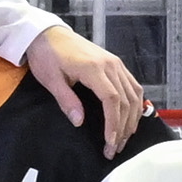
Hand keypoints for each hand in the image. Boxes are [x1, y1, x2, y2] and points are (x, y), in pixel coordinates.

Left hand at [26, 24, 147, 146]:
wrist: (47, 33)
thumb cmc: (47, 55)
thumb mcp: (51, 79)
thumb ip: (67, 101)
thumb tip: (79, 122)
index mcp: (93, 69)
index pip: (112, 100)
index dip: (114, 123)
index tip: (109, 142)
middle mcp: (110, 65)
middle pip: (127, 100)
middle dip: (123, 127)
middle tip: (114, 148)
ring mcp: (116, 63)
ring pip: (134, 94)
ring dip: (132, 119)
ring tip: (123, 138)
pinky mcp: (116, 64)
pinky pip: (133, 86)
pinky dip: (135, 104)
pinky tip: (130, 118)